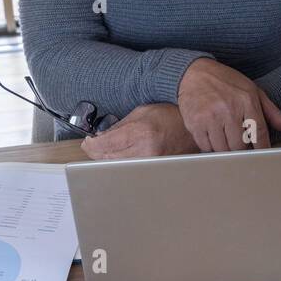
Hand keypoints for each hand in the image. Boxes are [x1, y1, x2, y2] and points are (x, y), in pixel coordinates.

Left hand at [80, 103, 198, 160]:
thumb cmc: (171, 116)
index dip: (91, 144)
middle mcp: (145, 150)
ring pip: (117, 166)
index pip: (104, 144)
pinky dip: (121, 163)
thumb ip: (120, 125)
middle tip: (93, 146)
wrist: (193, 129)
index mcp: (141, 132)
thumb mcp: (142, 112)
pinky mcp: (155, 169)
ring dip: (108, 159)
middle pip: (108, 158)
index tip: (88, 142)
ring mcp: (151, 162)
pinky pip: (130, 169)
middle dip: (97, 152)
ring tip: (106, 150)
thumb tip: (101, 137)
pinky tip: (120, 157)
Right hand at [176, 57, 280, 151]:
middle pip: (240, 146)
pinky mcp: (194, 123)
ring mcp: (210, 117)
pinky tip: (213, 136)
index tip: (262, 156)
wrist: (195, 72)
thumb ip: (272, 112)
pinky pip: (206, 147)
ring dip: (226, 149)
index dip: (262, 148)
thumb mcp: (253, 91)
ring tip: (226, 138)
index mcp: (247, 101)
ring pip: (222, 149)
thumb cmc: (227, 82)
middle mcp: (228, 110)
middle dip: (242, 149)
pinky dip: (211, 146)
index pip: (259, 133)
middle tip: (240, 143)